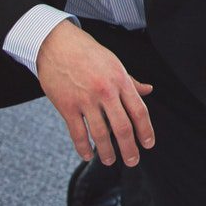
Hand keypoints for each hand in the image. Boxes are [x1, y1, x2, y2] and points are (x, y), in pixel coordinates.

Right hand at [37, 21, 153, 164]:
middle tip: (132, 161)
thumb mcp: (114, 63)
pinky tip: (87, 155)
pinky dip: (83, 147)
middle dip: (129, 148)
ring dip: (107, 152)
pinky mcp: (67, 106)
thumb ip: (131, 81)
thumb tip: (148, 90)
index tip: (148, 144)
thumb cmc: (88, 53)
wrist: (57, 44)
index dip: (145, 131)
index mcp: (120, 80)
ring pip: (100, 134)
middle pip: (122, 127)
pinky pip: (77, 132)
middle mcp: (106, 92)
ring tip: (109, 161)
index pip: (139, 111)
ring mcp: (86, 100)